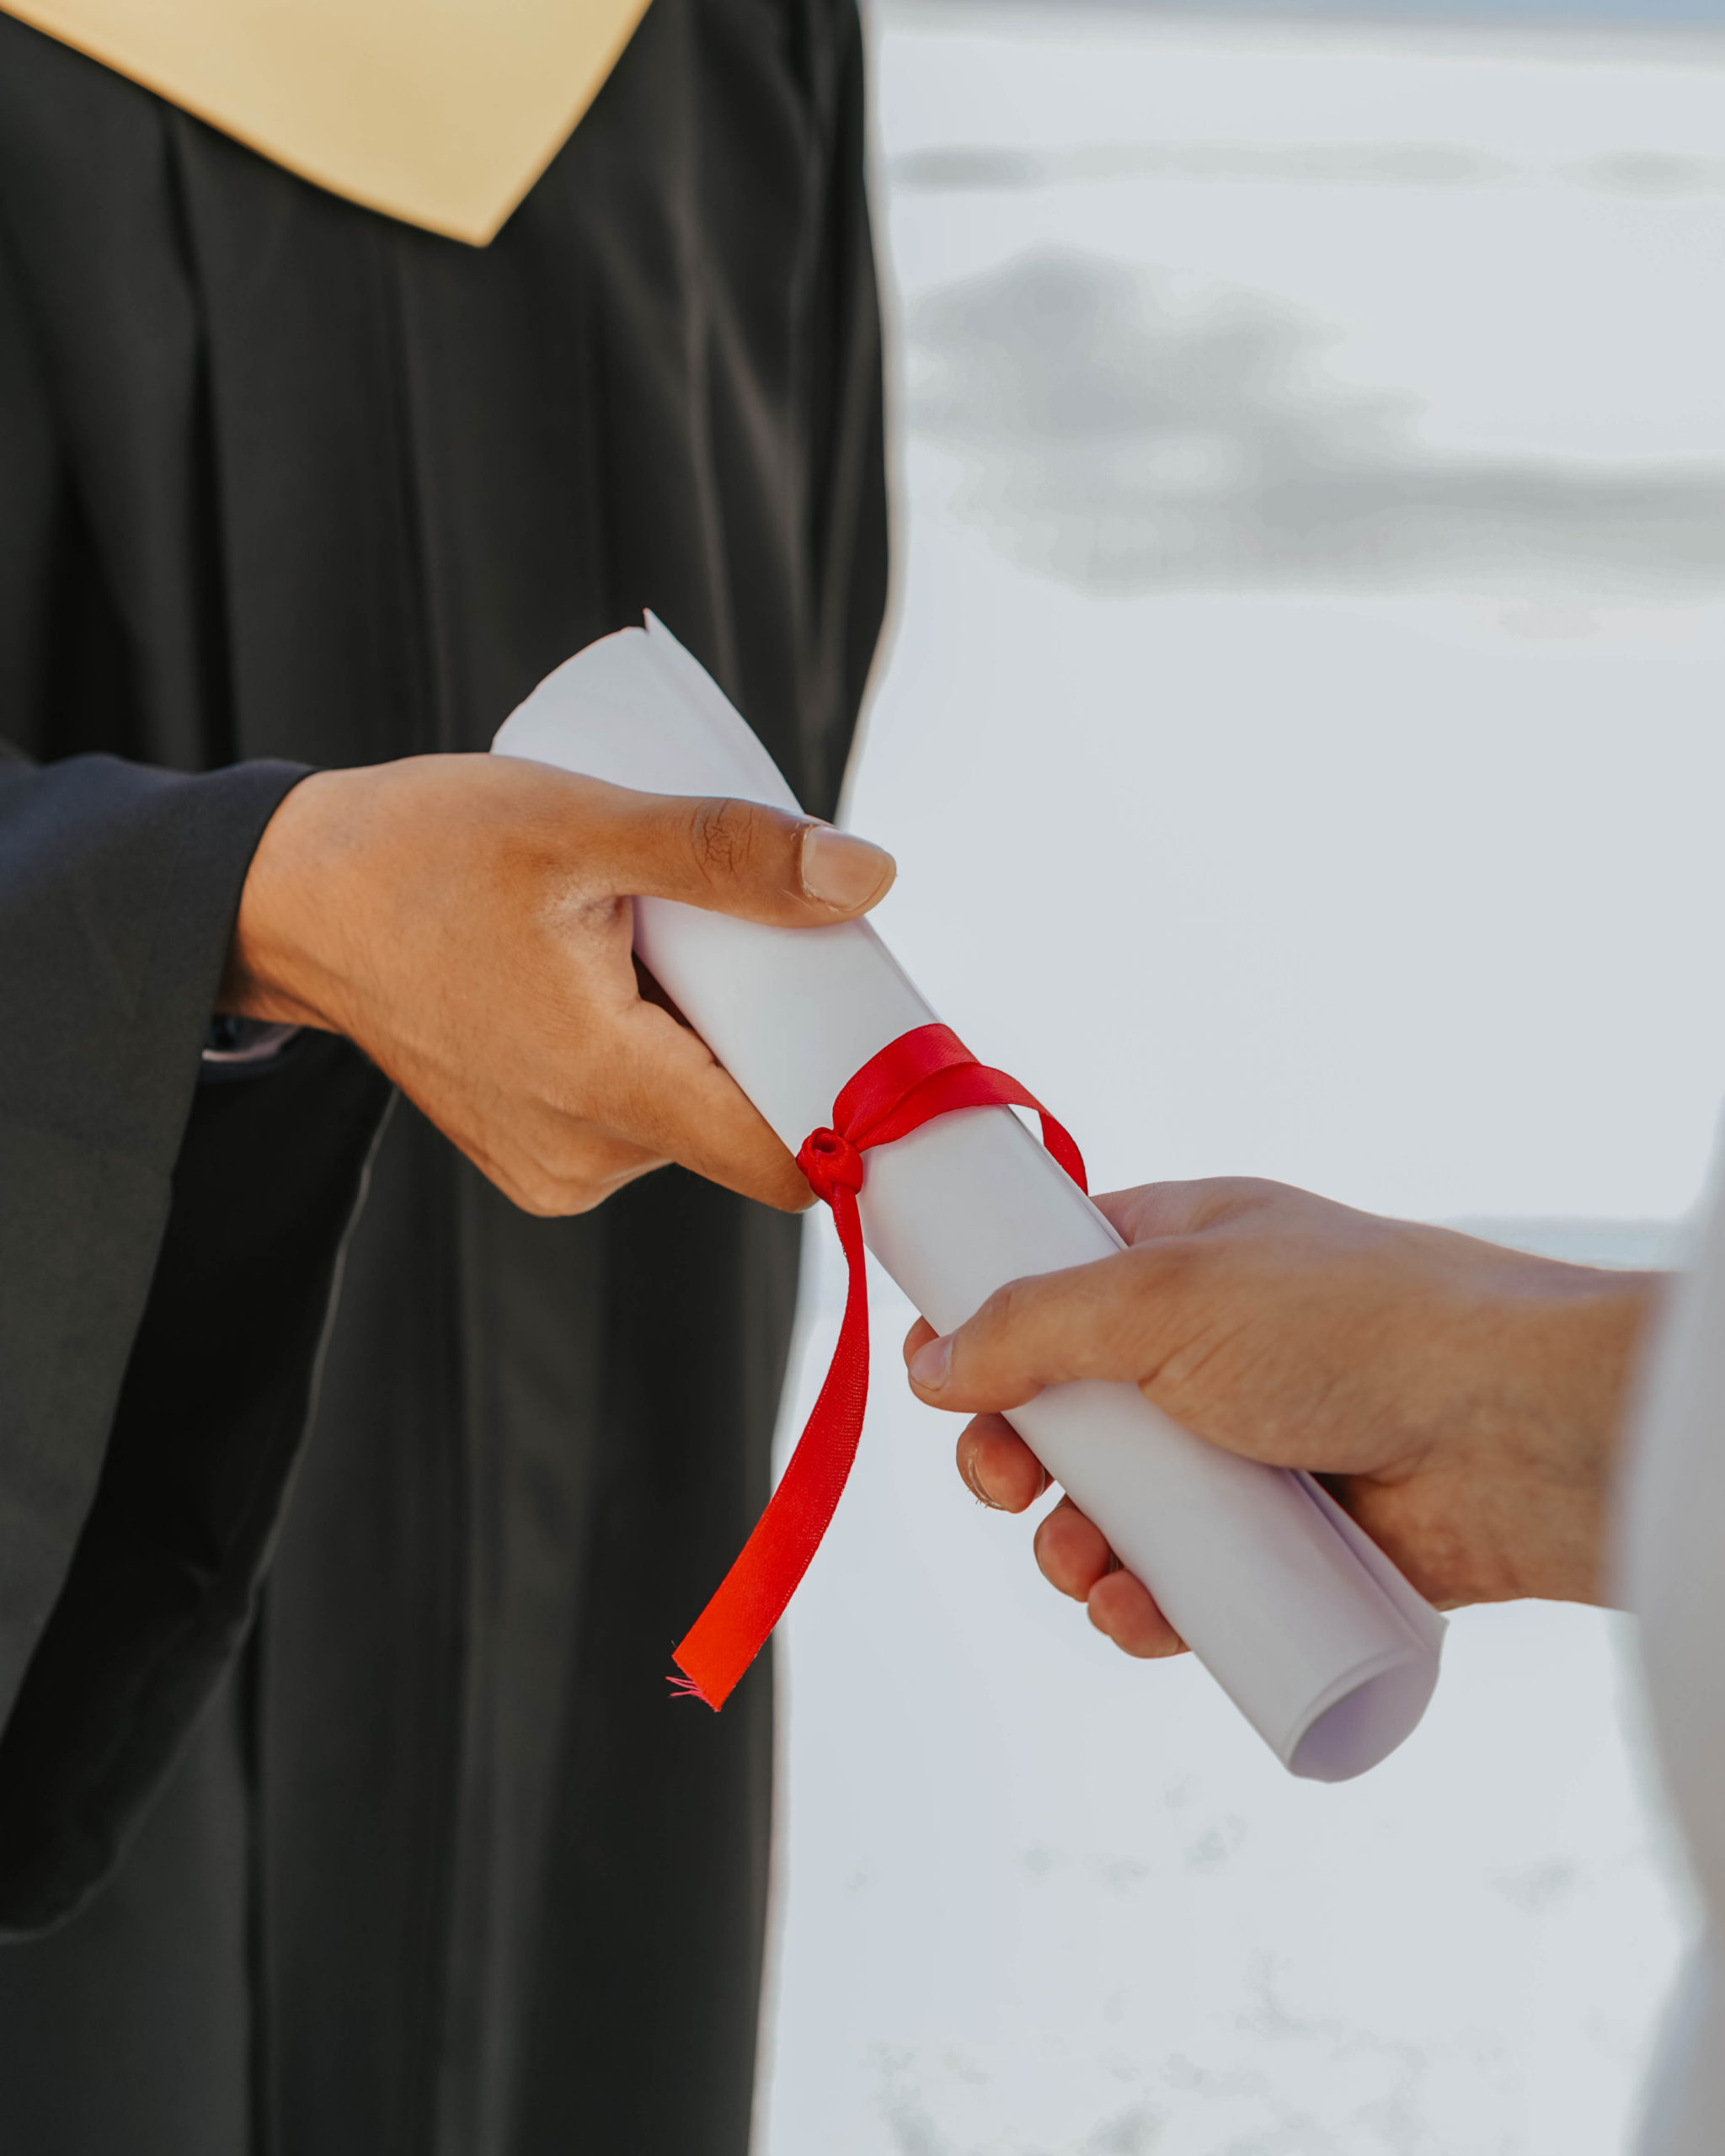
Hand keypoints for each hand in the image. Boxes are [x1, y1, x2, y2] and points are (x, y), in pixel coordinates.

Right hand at [220, 754, 893, 1213]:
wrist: (294, 902)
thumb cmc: (422, 853)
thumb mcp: (581, 825)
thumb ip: (727, 852)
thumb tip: (868, 877)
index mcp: (604, 1090)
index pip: (788, 1155)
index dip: (859, 1102)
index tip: (889, 1029)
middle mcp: (585, 1158)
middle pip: (749, 1124)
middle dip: (778, 1037)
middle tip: (757, 930)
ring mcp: (556, 1168)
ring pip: (697, 1119)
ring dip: (713, 1041)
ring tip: (662, 944)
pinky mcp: (537, 1158)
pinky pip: (643, 1119)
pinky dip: (661, 1056)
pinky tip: (625, 981)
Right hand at [903, 1178, 1658, 1657]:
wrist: (1513, 1430)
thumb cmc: (1352, 1323)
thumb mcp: (1161, 1294)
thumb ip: (1030, 1325)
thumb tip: (930, 1364)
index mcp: (1182, 1254)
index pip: (1054, 1281)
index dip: (988, 1328)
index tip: (939, 1374)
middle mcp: (1208, 1347)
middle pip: (1068, 1410)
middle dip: (1015, 1457)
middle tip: (1002, 1485)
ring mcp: (1247, 1447)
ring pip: (1118, 1510)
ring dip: (1073, 1547)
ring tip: (1081, 1564)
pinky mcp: (1287, 1543)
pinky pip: (1185, 1584)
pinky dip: (1144, 1607)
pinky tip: (1133, 1614)